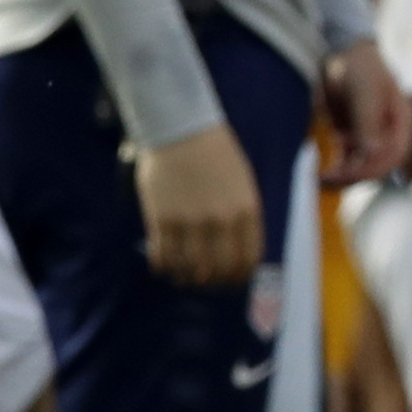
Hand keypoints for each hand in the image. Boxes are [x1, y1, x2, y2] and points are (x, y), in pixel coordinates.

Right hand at [136, 124, 262, 285]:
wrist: (181, 130)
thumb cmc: (215, 154)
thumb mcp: (242, 183)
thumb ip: (242, 217)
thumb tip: (236, 253)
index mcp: (246, 210)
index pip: (248, 260)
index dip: (238, 276)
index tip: (229, 280)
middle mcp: (221, 221)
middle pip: (219, 270)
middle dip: (212, 282)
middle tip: (204, 281)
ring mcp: (191, 222)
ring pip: (190, 270)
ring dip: (186, 277)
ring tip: (183, 274)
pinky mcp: (163, 220)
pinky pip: (164, 258)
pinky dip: (165, 267)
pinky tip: (165, 263)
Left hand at [321, 42, 411, 187]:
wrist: (339, 54)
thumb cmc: (358, 67)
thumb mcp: (364, 90)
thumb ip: (367, 120)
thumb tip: (371, 152)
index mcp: (401, 121)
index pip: (393, 154)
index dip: (372, 168)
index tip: (346, 172)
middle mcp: (388, 133)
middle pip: (377, 166)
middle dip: (354, 176)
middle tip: (325, 179)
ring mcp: (370, 137)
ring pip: (361, 168)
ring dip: (343, 177)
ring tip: (320, 179)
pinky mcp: (352, 139)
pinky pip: (347, 161)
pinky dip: (336, 169)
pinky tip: (321, 172)